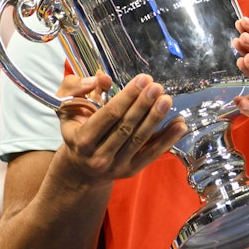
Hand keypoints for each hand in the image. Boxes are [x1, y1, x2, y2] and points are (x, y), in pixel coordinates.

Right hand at [55, 71, 186, 183]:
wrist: (81, 166)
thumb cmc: (76, 129)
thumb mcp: (68, 107)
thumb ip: (77, 88)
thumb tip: (102, 78)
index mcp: (81, 139)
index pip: (109, 114)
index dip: (128, 96)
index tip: (143, 79)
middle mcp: (98, 156)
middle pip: (126, 127)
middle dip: (143, 105)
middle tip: (157, 87)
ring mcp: (116, 167)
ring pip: (140, 140)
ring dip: (156, 119)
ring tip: (167, 100)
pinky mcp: (131, 171)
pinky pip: (152, 154)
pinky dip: (168, 139)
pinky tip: (180, 124)